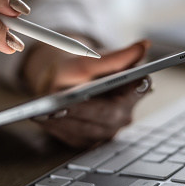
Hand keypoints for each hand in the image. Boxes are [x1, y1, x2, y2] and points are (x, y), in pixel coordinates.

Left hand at [24, 40, 151, 147]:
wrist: (63, 82)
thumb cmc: (81, 69)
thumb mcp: (92, 59)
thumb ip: (116, 56)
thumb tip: (144, 45)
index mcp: (133, 90)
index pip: (139, 88)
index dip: (130, 89)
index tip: (117, 85)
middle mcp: (123, 114)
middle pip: (106, 115)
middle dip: (83, 110)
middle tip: (63, 106)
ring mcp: (106, 131)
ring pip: (87, 129)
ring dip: (65, 121)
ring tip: (44, 112)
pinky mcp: (87, 141)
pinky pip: (72, 137)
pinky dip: (55, 127)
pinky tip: (39, 118)